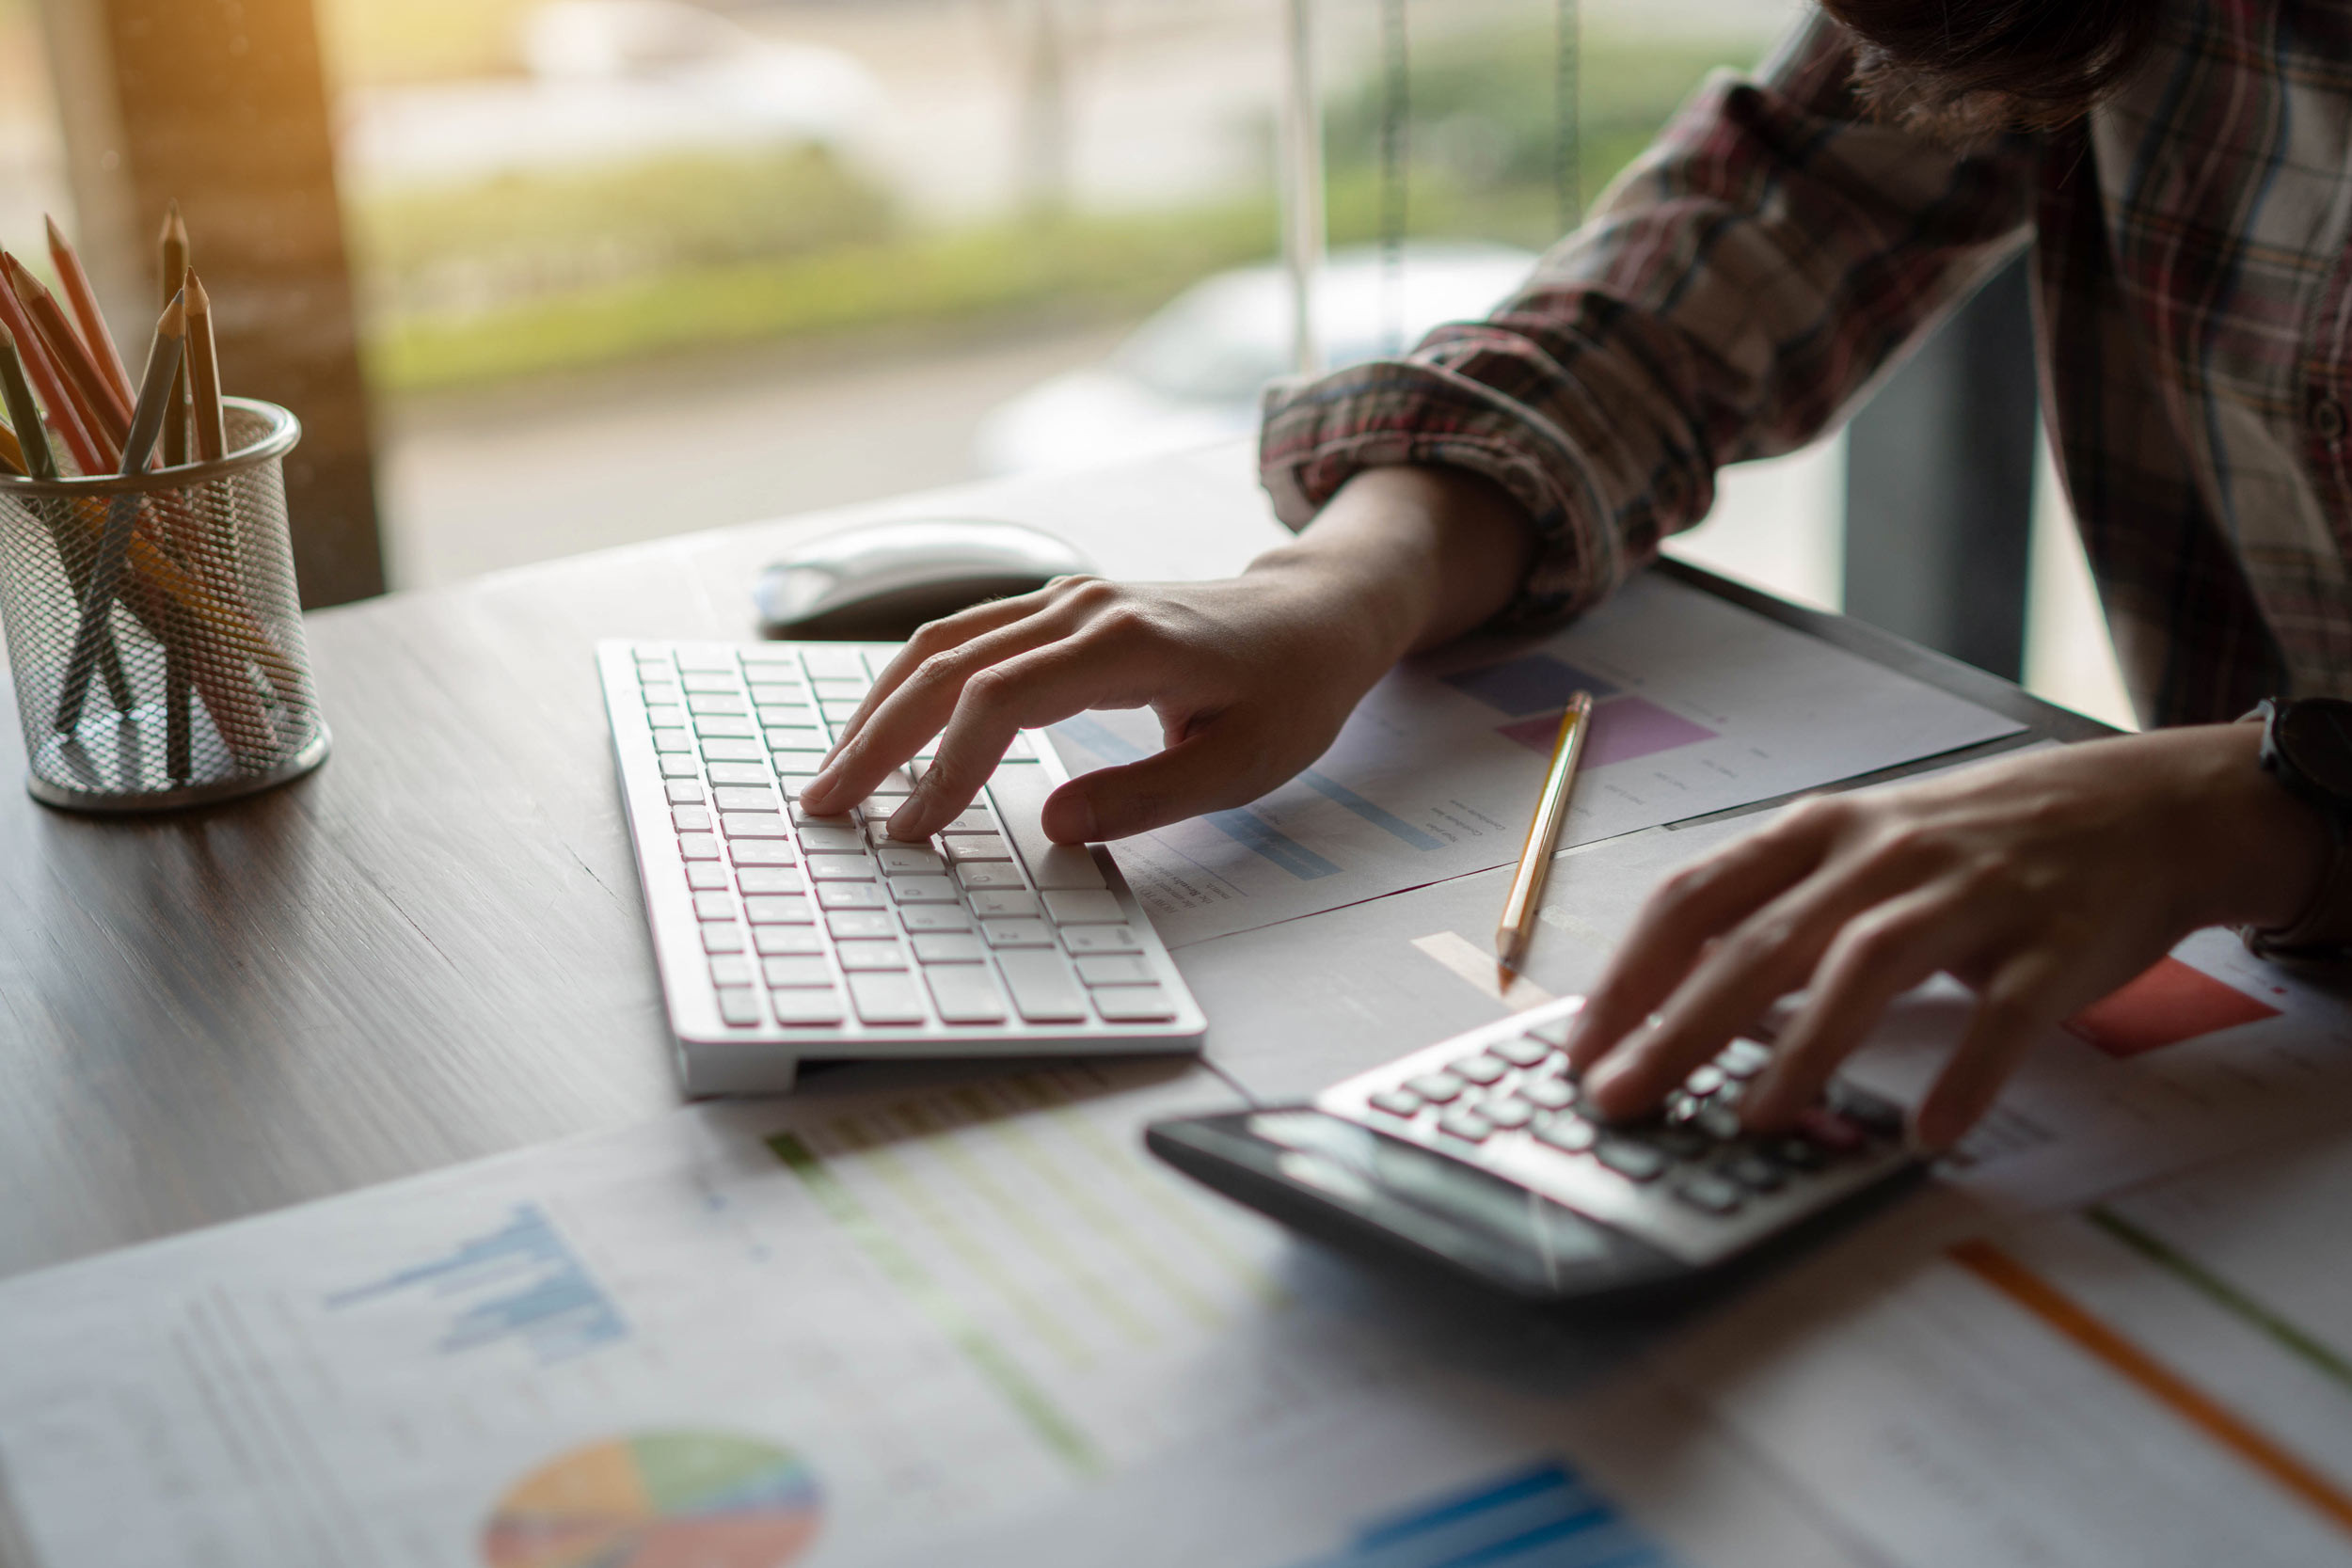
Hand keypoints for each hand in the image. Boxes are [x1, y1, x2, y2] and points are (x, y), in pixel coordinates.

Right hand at [797, 466, 1533, 841]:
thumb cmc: (1290, 692)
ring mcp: (1064, 600)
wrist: (1314, 614)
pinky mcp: (1057, 607)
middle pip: (947, 665)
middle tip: (827, 809)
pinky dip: (910, 682)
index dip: (946, 766)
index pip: (1001, 700)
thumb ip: (1149, 797)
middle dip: (878, 739)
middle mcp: (1082, 609)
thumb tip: (1052, 825)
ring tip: (836, 774)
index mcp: (1127, 645)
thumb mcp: (1243, 765)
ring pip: (942, 643)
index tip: (914, 831)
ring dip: (879, 707)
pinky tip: (883, 727)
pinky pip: (963, 635)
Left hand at [1560, 724, 2330, 1148]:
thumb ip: (1773, 915)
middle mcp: (1879, 854)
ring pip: (1865, 966)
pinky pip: (2003, 1016)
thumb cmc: (1971, 845)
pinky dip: (1965, 1075)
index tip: (1581, 1046)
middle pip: (1759, 942)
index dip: (1630, 974)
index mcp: (1816, 833)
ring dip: (1806, 1049)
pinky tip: (1929, 1132)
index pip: (1695, 897)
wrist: (2140, 807)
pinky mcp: (2051, 942)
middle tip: (1624, 1098)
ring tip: (1756, 1122)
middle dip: (1680, 1026)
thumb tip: (1668, 1009)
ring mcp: (1966, 894)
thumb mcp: (1858, 851)